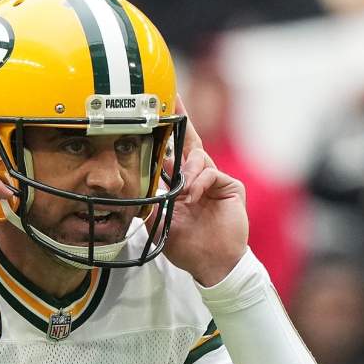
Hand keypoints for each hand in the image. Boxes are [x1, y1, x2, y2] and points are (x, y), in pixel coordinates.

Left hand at [163, 96, 248, 286]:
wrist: (210, 263)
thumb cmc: (186, 246)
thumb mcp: (158, 222)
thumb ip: (149, 202)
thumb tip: (133, 187)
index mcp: (180, 185)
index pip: (171, 154)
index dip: (165, 134)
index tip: (155, 113)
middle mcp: (197, 178)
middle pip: (189, 143)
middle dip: (182, 122)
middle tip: (173, 100)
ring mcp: (214, 181)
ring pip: (198, 158)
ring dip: (188, 170)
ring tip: (184, 190)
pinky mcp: (230, 186)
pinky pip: (211, 173)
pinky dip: (200, 182)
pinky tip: (194, 195)